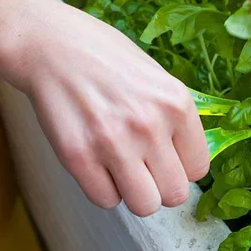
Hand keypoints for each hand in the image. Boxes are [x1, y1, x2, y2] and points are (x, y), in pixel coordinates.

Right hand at [0, 0, 208, 216]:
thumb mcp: (157, 77)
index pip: (199, 168)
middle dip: (160, 185)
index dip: (181, 166)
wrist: (51, 45)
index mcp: (176, 103)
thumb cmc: (106, 58)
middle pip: (175, 194)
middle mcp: (150, 125)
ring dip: (134, 193)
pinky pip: (106, 201)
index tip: (167, 157)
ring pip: (144, 206)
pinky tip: (97, 163)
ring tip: (121, 168)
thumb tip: (188, 159)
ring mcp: (113, 143)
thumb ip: (175, 118)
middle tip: (144, 167)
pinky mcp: (78, 156)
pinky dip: (103, 189)